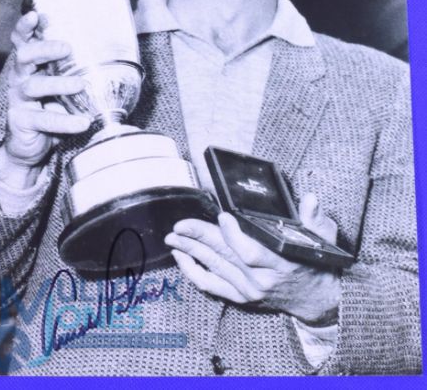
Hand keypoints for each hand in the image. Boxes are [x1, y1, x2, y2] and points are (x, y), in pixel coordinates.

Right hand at [0, 11, 89, 189]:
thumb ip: (84, 74)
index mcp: (32, 65)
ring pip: (34, 85)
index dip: (26, 27)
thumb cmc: (54, 109)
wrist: (33, 146)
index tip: (35, 15)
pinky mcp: (21, 121)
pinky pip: (43, 119)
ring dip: (59, 83)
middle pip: (25, 55)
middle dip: (45, 48)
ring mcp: (19, 99)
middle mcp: (21, 78)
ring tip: (81, 85)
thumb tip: (126, 61)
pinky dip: (64, 121)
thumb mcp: (67, 89)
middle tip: (67, 48)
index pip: (23, 40)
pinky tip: (82, 123)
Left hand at [164, 193, 340, 323]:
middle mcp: (262, 280)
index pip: (252, 252)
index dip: (234, 235)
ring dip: (192, 251)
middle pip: (226, 257)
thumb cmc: (318, 263)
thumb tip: (310, 198)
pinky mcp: (240, 298)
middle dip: (201, 238)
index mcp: (282, 264)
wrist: (316, 300)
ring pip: (215, 268)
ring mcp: (249, 291)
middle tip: (181, 225)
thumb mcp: (324, 239)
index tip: (222, 216)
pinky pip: (211, 286)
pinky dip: (194, 272)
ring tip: (174, 237)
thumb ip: (315, 219)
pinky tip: (182, 257)